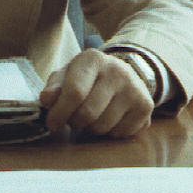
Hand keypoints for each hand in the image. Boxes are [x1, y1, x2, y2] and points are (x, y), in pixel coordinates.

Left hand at [39, 48, 153, 137]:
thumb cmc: (86, 78)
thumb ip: (54, 87)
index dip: (59, 113)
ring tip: (92, 117)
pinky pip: (120, 134)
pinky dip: (109, 133)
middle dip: (75, 122)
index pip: (74, 92)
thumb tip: (46, 99)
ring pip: (103, 127)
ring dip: (91, 129)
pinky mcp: (146, 106)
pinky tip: (109, 119)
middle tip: (74, 118)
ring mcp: (135, 88)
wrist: (121, 74)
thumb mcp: (66, 75)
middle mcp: (118, 70)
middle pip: (88, 114)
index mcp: (93, 59)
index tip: (52, 124)